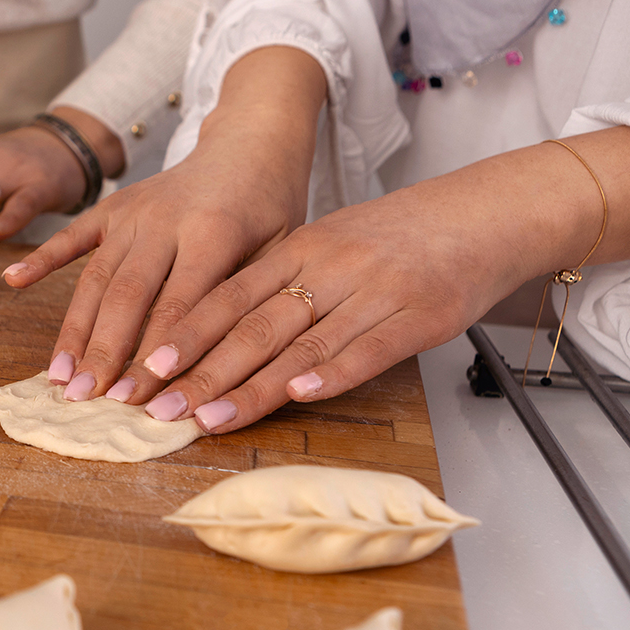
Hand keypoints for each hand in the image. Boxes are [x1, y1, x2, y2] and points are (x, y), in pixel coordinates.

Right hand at [2, 47, 327, 402]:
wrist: (251, 146)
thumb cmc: (271, 212)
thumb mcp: (279, 255)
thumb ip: (242, 303)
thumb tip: (211, 371)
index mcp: (213, 233)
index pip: (179, 307)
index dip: (157, 357)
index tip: (137, 400)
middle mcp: (164, 220)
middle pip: (128, 296)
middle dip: (105, 352)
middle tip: (88, 399)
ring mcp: (133, 212)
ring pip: (97, 277)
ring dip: (75, 330)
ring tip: (61, 377)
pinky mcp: (113, 207)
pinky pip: (73, 235)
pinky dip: (42, 258)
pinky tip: (13, 282)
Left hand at [127, 127, 629, 434]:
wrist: (486, 211)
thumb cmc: (400, 238)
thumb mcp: (329, 247)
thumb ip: (279, 284)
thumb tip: (219, 333)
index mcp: (298, 250)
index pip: (228, 298)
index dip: (183, 335)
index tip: (143, 368)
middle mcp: (327, 268)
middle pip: (251, 326)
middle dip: (198, 371)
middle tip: (154, 407)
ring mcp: (372, 290)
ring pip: (299, 343)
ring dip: (249, 386)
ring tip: (206, 418)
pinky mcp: (418, 314)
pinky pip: (369, 347)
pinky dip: (333, 372)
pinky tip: (300, 396)